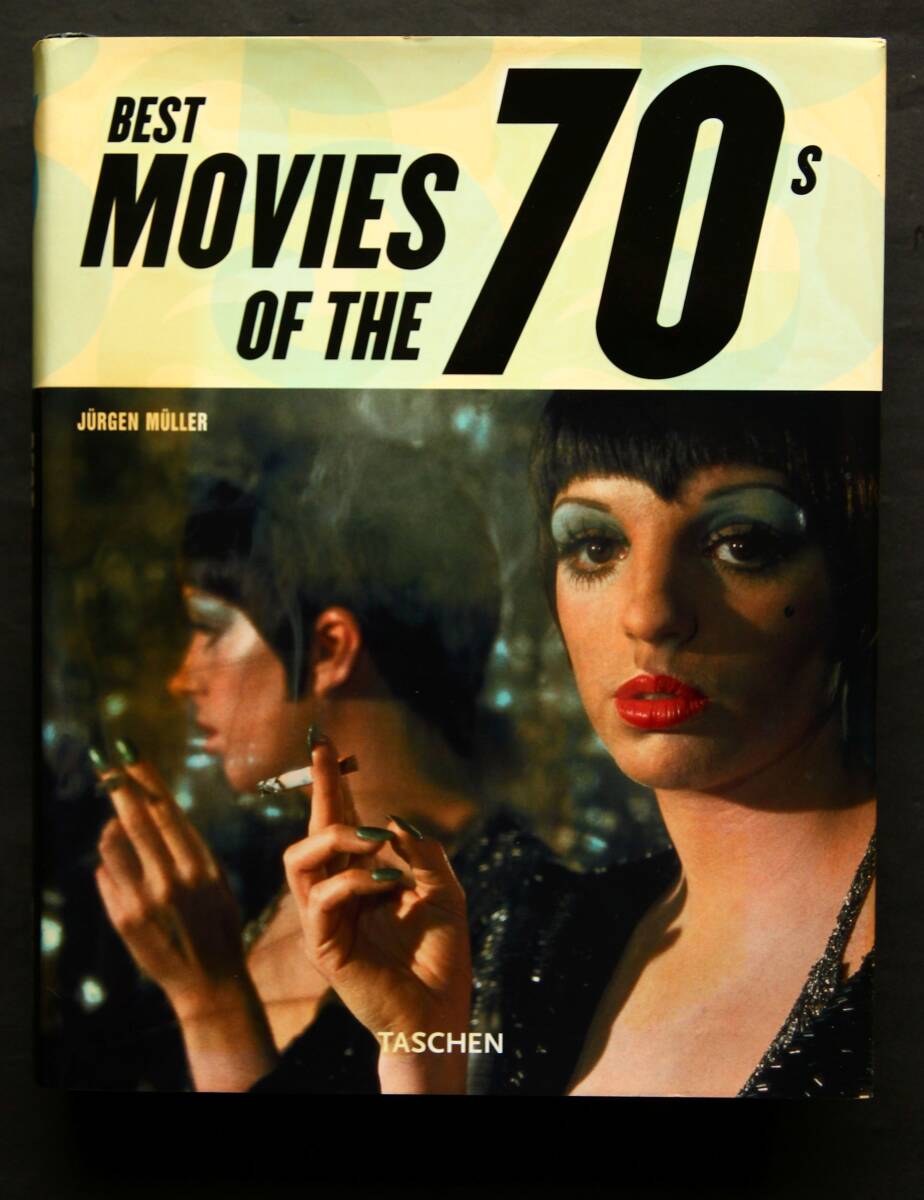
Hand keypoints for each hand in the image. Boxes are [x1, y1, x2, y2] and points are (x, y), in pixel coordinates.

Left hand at [92, 746, 248, 1020]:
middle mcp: (173, 878)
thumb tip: (150, 814)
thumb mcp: (216, 881)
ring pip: (112, 845)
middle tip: (106, 763)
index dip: (147, 780)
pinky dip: (110, 865)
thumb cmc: (216, 924)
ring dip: (111, 829)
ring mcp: (145, 899)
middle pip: (137, 820)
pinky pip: (105, 876)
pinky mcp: (124, 918)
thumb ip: (186, 849)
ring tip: (117, 827)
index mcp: (202, 865)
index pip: (167, 811)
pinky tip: (122, 871)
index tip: (131, 756)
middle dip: (119, 787)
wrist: (209, 980)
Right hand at [283, 737, 471, 1091]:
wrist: (437, 1014)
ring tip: (373, 838)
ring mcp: (325, 918)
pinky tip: (389, 883)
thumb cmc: (439, 957)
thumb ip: (422, 854)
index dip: (334, 785)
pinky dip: (355, 881)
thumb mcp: (443, 892)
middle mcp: (337, 893)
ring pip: (299, 858)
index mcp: (363, 878)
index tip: (327, 746)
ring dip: (336, 837)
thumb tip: (390, 822)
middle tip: (326, 755)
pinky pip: (322, 898)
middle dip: (320, 788)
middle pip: (313, 830)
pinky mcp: (323, 944)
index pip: (341, 823)